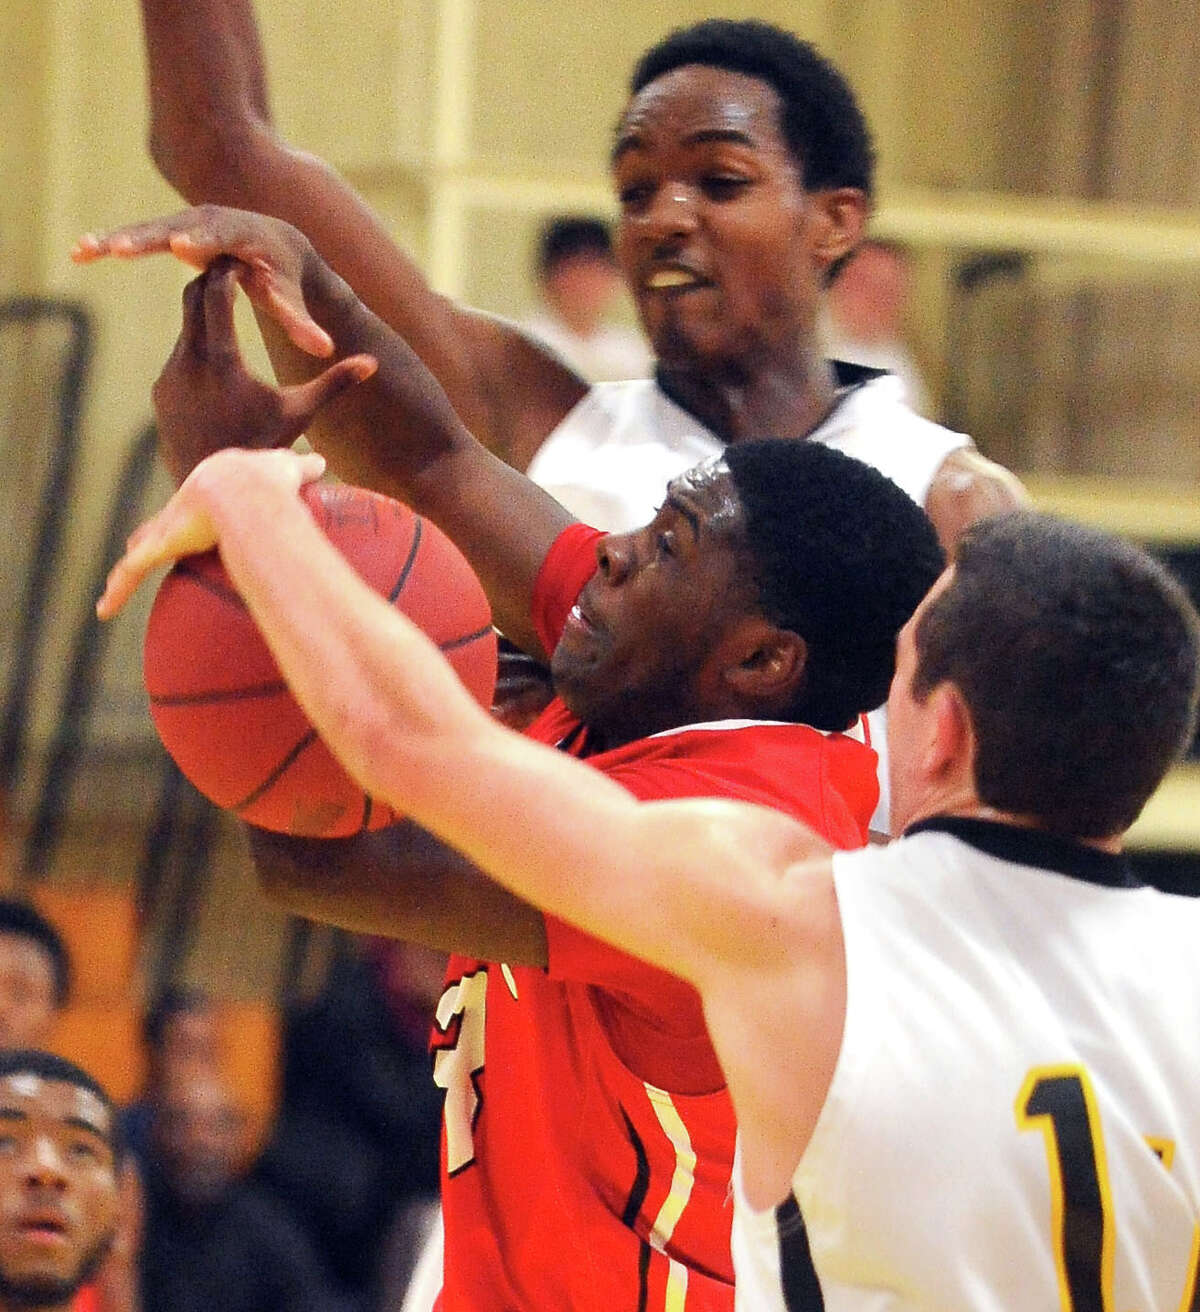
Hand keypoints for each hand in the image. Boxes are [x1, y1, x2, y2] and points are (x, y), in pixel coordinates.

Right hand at [72, 204, 332, 357]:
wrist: (276, 244)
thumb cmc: (285, 277)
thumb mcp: (291, 298)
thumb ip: (302, 323)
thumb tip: (326, 350)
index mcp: (240, 235)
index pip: (219, 237)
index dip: (202, 242)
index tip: (183, 248)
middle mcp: (209, 221)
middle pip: (173, 228)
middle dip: (147, 237)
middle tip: (120, 248)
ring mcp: (186, 223)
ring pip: (147, 229)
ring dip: (116, 239)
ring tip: (84, 250)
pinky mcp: (169, 231)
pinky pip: (136, 236)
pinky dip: (109, 242)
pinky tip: (79, 251)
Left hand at [97, 445, 327, 620]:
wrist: (245, 486)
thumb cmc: (268, 478)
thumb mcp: (289, 470)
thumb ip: (303, 468)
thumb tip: (324, 462)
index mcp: (211, 489)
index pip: (194, 503)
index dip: (187, 513)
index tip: (184, 521)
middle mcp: (183, 506)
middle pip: (162, 525)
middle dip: (153, 535)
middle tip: (143, 546)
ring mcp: (168, 526)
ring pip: (141, 551)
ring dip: (125, 574)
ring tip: (111, 594)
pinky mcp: (160, 544)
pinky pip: (132, 571)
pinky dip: (118, 591)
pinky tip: (103, 611)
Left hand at [149, 257, 374, 480]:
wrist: (222, 489)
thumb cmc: (267, 447)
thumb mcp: (302, 413)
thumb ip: (334, 383)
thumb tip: (372, 362)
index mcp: (222, 361)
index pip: (217, 294)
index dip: (229, 273)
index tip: (242, 261)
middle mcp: (188, 362)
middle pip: (191, 300)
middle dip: (211, 283)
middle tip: (230, 269)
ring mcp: (170, 378)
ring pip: (185, 329)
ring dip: (204, 316)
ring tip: (224, 305)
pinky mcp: (161, 393)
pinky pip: (178, 357)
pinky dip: (196, 348)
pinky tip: (214, 350)